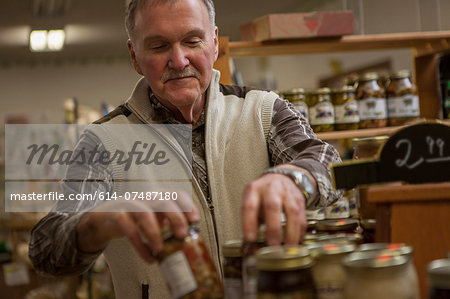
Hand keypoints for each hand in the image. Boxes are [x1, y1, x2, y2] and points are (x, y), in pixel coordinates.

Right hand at [76, 192, 198, 262]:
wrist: (103, 219)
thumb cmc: (133, 219)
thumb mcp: (153, 219)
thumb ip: (168, 226)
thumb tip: (187, 239)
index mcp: (157, 198)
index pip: (176, 194)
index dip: (187, 205)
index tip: (195, 220)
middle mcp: (146, 198)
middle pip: (164, 201)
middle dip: (176, 218)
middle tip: (181, 235)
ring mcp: (130, 205)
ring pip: (144, 213)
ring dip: (155, 233)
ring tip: (160, 250)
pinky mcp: (117, 215)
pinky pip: (129, 229)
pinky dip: (140, 246)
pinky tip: (148, 257)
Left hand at [242, 165, 311, 245]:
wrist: (280, 178)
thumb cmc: (263, 195)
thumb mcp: (252, 201)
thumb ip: (250, 221)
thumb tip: (248, 246)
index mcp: (254, 189)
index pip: (249, 206)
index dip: (249, 223)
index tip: (251, 239)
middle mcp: (271, 189)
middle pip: (272, 206)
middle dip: (273, 228)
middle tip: (272, 245)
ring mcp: (287, 193)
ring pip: (292, 212)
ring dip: (290, 233)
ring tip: (287, 247)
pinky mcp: (300, 200)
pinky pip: (302, 217)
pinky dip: (300, 231)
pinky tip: (296, 241)